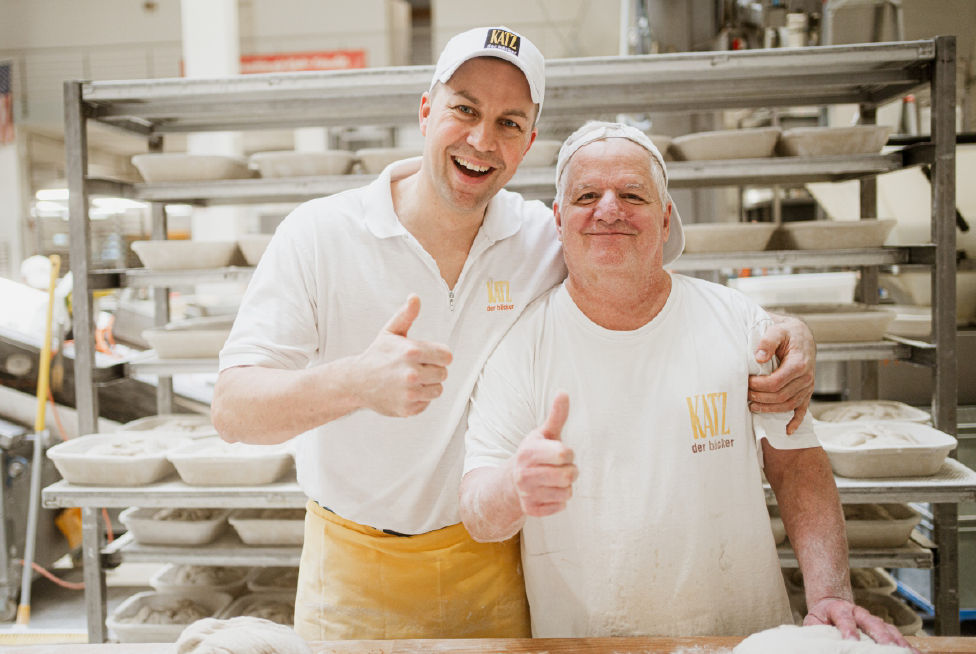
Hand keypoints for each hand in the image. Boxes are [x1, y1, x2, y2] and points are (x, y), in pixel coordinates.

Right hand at [354, 294, 452, 416]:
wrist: (355, 382)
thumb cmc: (376, 355)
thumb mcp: (390, 332)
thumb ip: (406, 315)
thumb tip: (415, 297)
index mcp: (411, 352)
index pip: (446, 356)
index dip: (439, 356)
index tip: (428, 356)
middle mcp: (412, 374)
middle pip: (443, 373)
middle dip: (433, 370)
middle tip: (417, 368)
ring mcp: (409, 393)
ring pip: (437, 390)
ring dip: (428, 385)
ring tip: (412, 380)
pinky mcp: (407, 409)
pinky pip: (427, 403)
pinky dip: (419, 399)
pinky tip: (406, 391)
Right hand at [510, 392, 576, 517]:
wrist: (510, 482)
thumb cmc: (534, 454)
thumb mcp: (543, 434)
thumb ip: (556, 415)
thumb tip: (564, 392)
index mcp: (528, 452)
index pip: (564, 454)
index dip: (568, 453)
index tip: (560, 453)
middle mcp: (524, 474)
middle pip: (569, 476)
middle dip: (570, 471)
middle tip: (561, 468)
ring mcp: (526, 493)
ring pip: (567, 493)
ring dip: (565, 487)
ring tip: (553, 480)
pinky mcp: (531, 510)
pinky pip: (560, 507)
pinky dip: (559, 500)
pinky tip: (547, 492)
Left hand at [748, 315, 815, 433]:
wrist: (802, 336)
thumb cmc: (788, 333)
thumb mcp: (778, 330)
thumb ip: (768, 341)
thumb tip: (758, 357)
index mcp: (799, 364)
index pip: (776, 382)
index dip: (758, 385)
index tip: (747, 381)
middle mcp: (806, 378)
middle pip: (780, 396)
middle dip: (760, 397)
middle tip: (745, 393)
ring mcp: (807, 387)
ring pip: (788, 405)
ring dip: (769, 409)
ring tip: (752, 406)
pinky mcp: (806, 392)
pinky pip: (802, 410)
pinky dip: (796, 422)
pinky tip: (787, 431)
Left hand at [804, 597, 917, 651]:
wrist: (833, 603)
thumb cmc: (823, 618)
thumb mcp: (813, 623)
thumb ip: (816, 632)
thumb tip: (820, 645)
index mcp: (838, 610)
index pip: (844, 619)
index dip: (848, 629)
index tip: (852, 640)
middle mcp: (859, 613)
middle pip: (872, 623)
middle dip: (880, 636)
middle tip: (885, 647)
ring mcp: (873, 620)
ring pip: (888, 629)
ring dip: (898, 643)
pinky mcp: (883, 628)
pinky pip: (897, 637)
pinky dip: (907, 646)